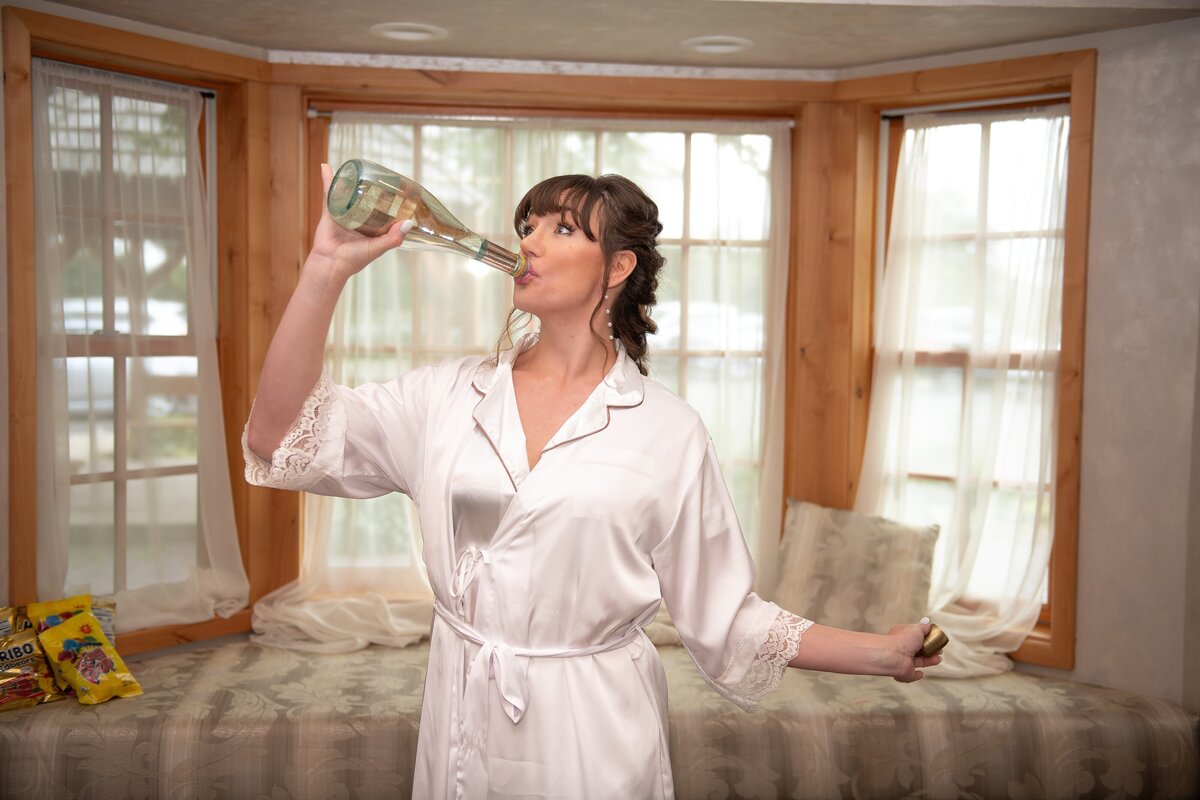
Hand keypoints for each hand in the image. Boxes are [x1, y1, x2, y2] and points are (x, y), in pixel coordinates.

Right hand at [307, 162, 410, 282]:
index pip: (384, 211)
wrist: (331, 264)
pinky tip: (327, 167)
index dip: (392, 201)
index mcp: (371, 228)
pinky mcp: (330, 211)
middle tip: (382, 175)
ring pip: (349, 194)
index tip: (401, 190)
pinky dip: (328, 180)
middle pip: (367, 199)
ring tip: (358, 168)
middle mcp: (358, 220)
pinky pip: (329, 193)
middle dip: (373, 188)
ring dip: (352, 181)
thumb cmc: (354, 259)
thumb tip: (409, 222)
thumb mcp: (378, 248)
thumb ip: (394, 237)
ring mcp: (344, 214)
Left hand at [886, 619, 943, 682]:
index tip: (935, 639)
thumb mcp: (917, 629)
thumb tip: (927, 621)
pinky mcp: (905, 673)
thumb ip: (924, 627)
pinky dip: (917, 675)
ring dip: (928, 661)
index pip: (915, 638)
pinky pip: (911, 675)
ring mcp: (903, 662)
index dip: (926, 639)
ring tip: (938, 659)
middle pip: (918, 651)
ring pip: (918, 662)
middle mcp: (902, 649)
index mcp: (903, 637)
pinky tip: (921, 673)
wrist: (893, 655)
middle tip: (939, 650)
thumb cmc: (903, 639)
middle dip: (929, 651)